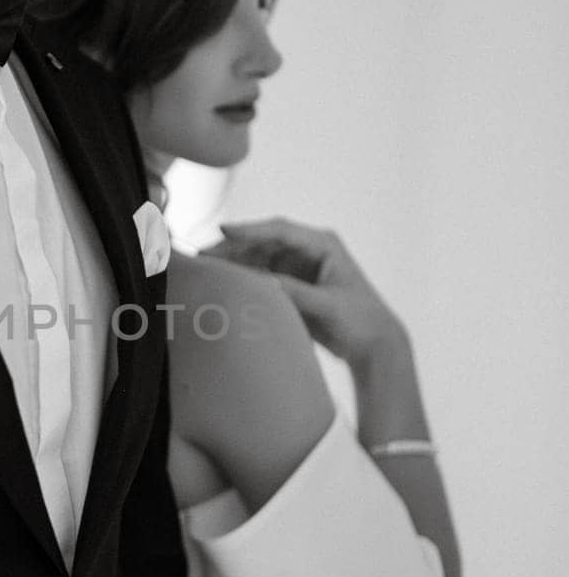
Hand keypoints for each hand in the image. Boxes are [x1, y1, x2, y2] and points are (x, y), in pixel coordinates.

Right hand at [212, 218, 405, 371]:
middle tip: (203, 257)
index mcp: (323, 244)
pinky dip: (244, 280)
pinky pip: (261, 278)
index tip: (223, 231)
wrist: (374, 347)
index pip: (281, 230)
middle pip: (263, 243)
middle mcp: (308, 251)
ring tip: (207, 271)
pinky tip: (226, 286)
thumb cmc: (360, 320)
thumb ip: (293, 292)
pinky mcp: (291, 287)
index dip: (250, 230)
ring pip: (259, 259)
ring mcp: (298, 268)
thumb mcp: (326, 304)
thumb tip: (258, 282)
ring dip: (235, 264)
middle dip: (234, 248)